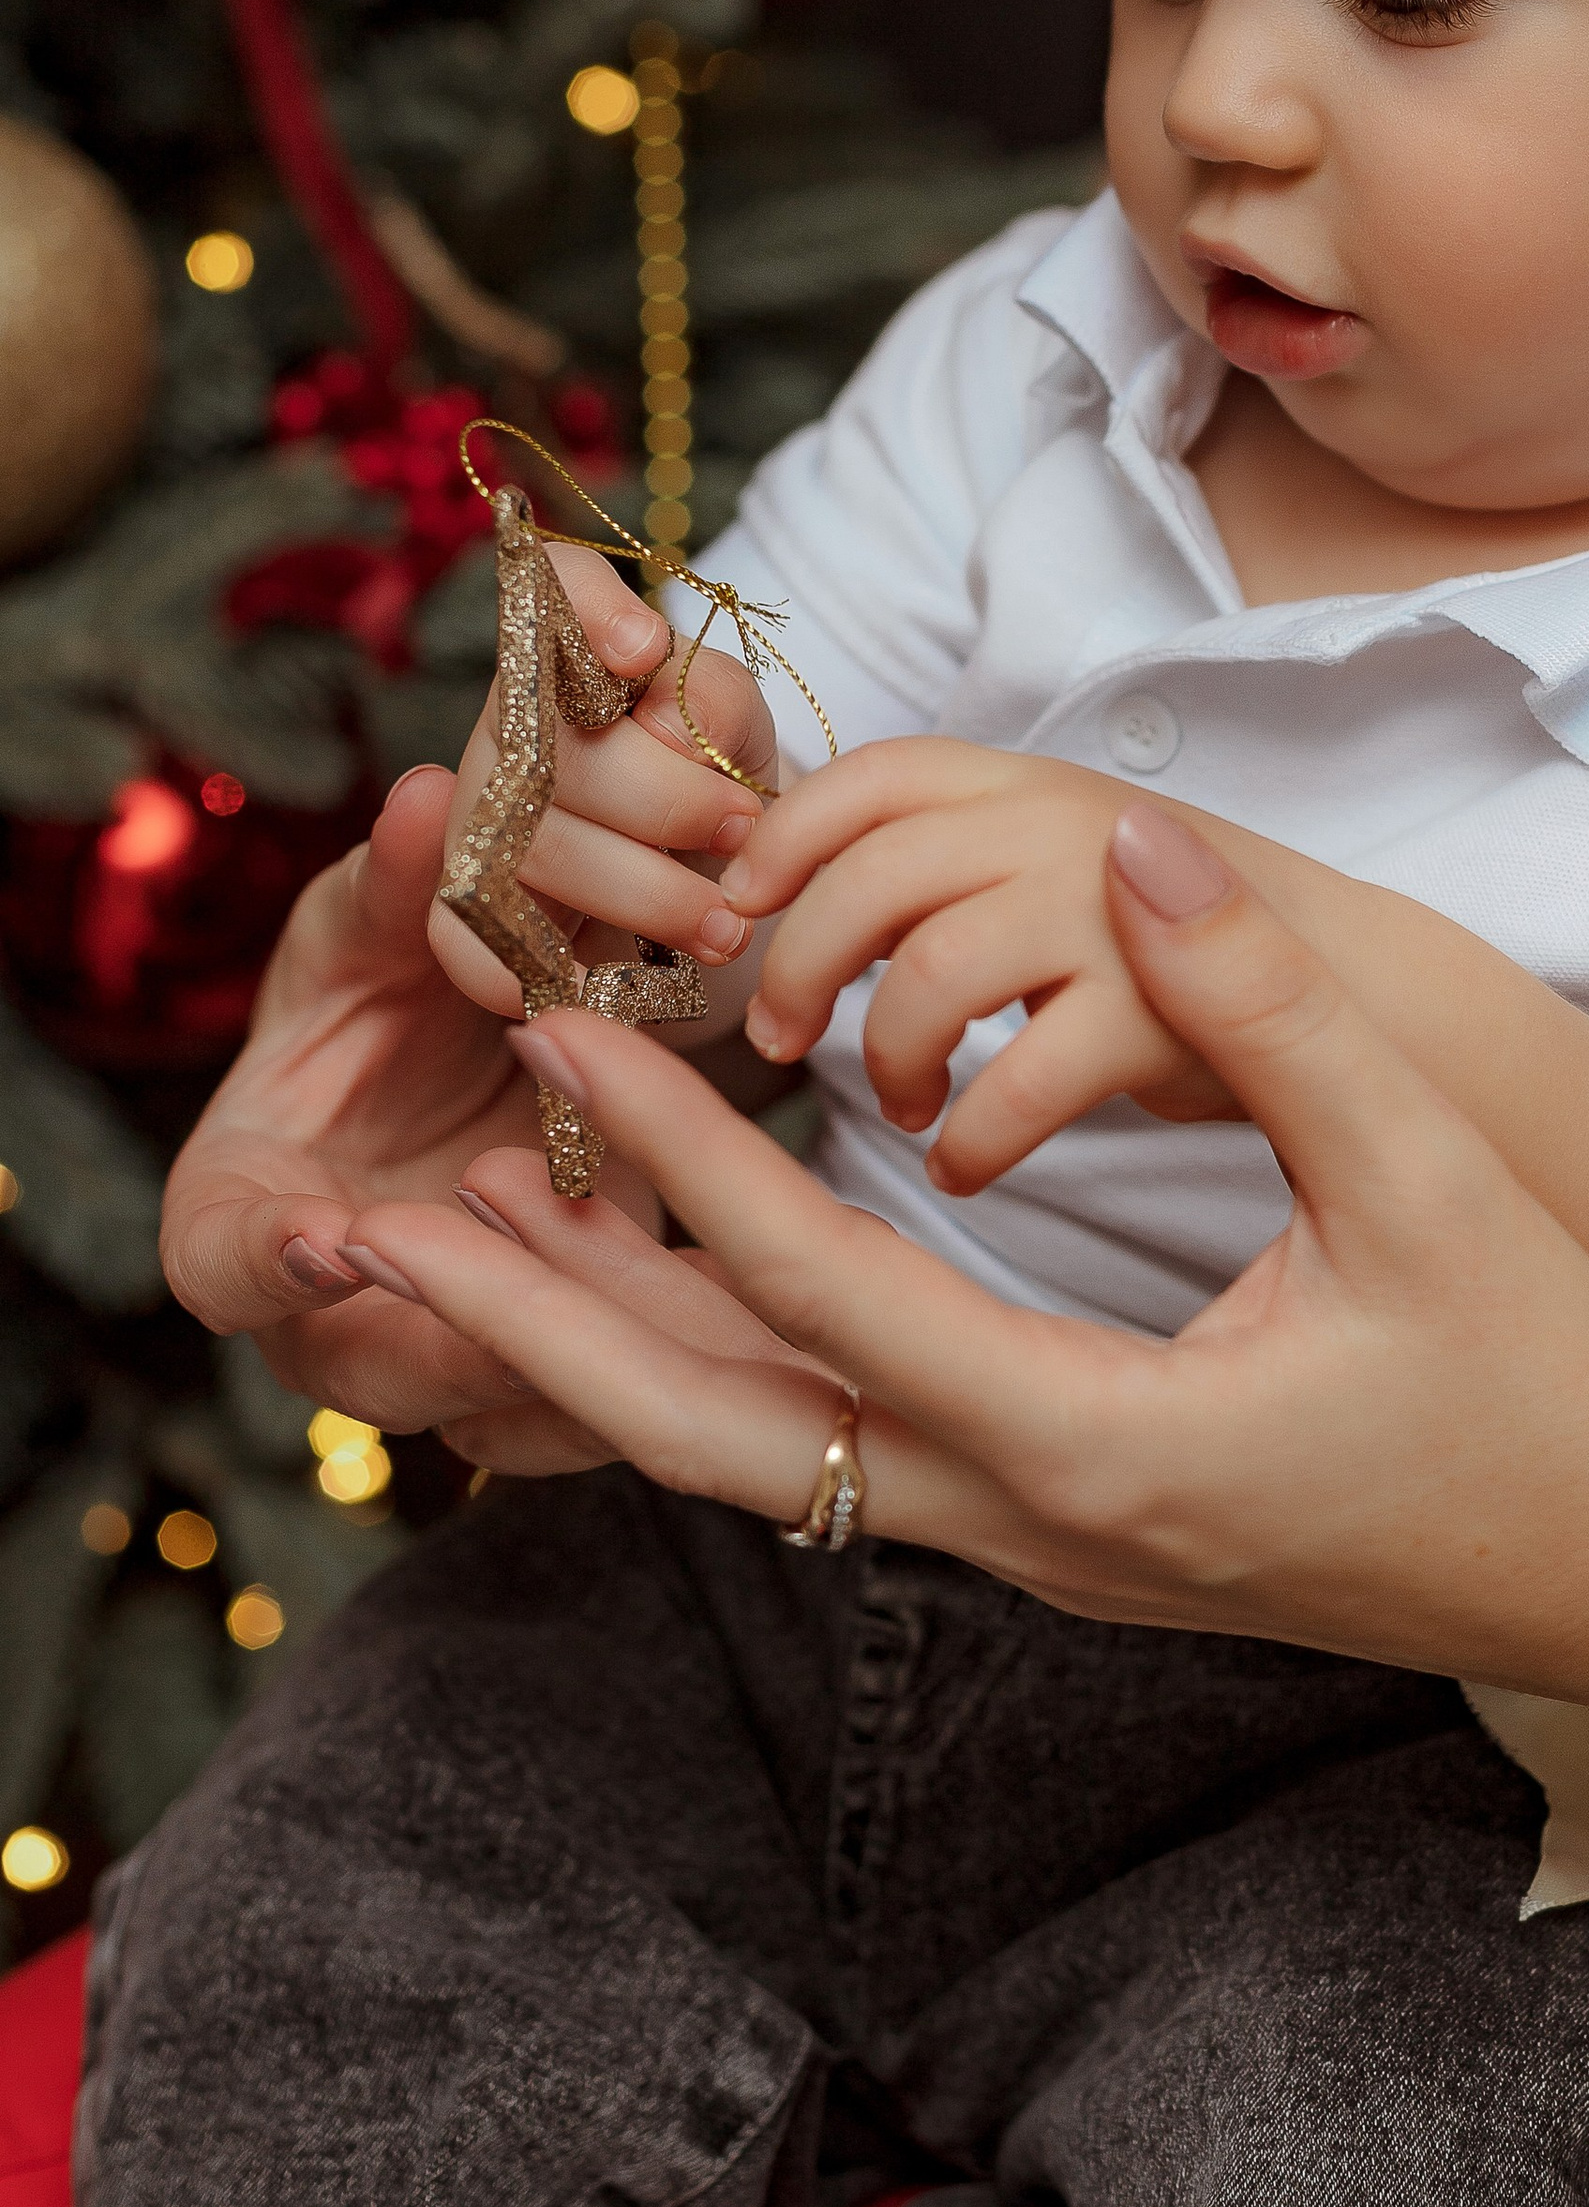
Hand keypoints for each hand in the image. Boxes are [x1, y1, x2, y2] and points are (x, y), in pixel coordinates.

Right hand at [160, 767, 621, 1467]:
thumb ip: (393, 891)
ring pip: (505, 1413)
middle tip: (531, 1304)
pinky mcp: (554, 1376)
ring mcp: (440, 1367)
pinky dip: (664, 1359)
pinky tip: (743, 1307)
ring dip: (578, 1367)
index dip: (271, 1261)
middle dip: (456, 1344)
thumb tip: (432, 793)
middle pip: (381, 1374)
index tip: (328, 1233)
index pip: (228, 1265)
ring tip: (661, 1308)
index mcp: (235, 1225)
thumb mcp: (368, 942)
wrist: (441, 1079)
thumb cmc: (372, 1004)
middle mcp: (330, 1321)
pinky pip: (606, 1407)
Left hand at [348, 800, 1588, 1694]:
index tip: (559, 1041)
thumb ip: (1274, 1014)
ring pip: (752, 1469)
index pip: (829, 1298)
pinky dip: (711, 1378)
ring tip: (458, 1254)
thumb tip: (1144, 846)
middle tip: (372, 1228)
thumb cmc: (1547, 1382)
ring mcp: (1030, 1552)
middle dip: (534, 1332)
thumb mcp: (1426, 1187)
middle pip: (714, 1443)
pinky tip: (652, 1299)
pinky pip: (825, 1463)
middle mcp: (1027, 1529)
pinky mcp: (1052, 1534)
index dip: (681, 1162)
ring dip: (600, 1361)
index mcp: (1099, 1450)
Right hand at [428, 543, 779, 1022]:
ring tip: (724, 925)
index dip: (592, 608)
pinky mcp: (462, 914)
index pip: (556, 584)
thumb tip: (659, 722)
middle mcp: (513, 725)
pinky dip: (531, 968)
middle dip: (667, 799)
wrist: (700, 895)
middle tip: (744, 829)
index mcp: (579, 657)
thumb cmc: (718, 792)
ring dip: (647, 893)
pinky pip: (465, 942)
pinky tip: (603, 980)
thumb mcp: (739, 736)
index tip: (645, 652)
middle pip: (559, 746)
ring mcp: (478, 817)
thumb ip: (712, 704)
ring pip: (537, 848)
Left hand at [722, 739, 1239, 1189]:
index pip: (875, 775)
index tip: (738, 912)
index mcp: (1033, 784)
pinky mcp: (1163, 1015)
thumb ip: (956, 864)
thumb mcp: (1066, 868)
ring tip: (900, 1106)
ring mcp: (1120, 915)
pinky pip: (1020, 1079)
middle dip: (798, 967)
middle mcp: (1070, 828)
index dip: (784, 837)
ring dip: (885, 1054)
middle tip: (780, 1043)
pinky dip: (972, 1138)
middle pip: (875, 875)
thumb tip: (789, 902)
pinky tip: (965, 1164)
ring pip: (930, 971)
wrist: (1372, 995)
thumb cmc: (1189, 951)